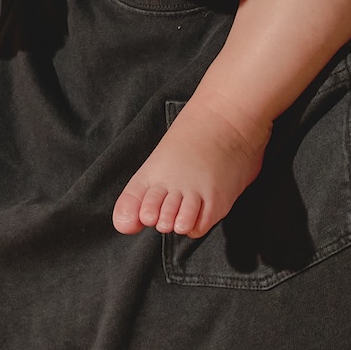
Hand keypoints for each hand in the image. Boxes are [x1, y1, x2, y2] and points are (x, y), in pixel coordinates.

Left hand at [113, 97, 270, 237]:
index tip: (145, 212)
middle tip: (168, 207)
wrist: (227, 121)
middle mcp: (171, 182)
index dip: (134, 214)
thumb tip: (124, 225)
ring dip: (176, 223)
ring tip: (183, 210)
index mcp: (152, 171)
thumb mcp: (157, 164)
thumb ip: (135, 197)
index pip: (131, 204)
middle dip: (157, 218)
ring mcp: (194, 191)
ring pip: (176, 225)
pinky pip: (198, 228)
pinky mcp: (216, 200)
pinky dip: (194, 226)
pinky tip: (198, 211)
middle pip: (152, 217)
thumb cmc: (192, 142)